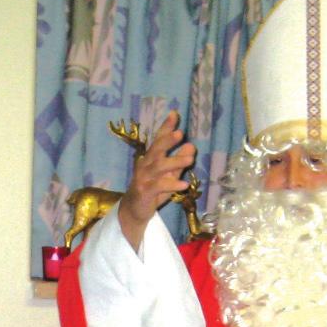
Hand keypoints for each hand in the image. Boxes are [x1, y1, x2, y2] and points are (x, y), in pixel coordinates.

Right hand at [119, 111, 196, 248]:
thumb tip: (191, 146)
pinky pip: (158, 186)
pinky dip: (172, 184)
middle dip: (167, 140)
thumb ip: (179, 162)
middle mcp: (145, 165)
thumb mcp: (168, 175)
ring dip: (175, 161)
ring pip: (159, 167)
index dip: (166, 127)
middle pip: (156, 149)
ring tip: (190, 159)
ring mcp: (143, 178)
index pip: (158, 139)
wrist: (135, 212)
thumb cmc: (152, 191)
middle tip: (180, 133)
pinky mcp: (144, 192)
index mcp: (151, 158)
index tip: (175, 114)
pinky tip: (184, 185)